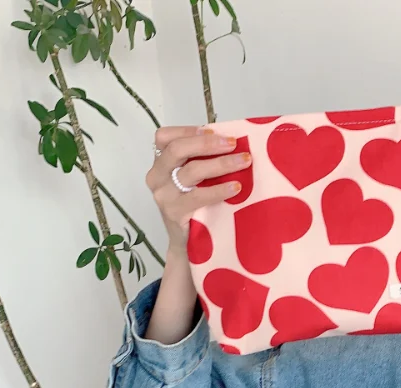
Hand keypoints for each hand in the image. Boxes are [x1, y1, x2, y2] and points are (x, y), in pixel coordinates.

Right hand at [145, 126, 249, 255]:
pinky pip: (199, 196)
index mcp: (160, 165)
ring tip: (244, 162)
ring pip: (191, 171)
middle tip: (234, 144)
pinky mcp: (174, 213)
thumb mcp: (193, 181)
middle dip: (207, 143)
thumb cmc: (194, 209)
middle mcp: (156, 178)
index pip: (165, 137)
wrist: (187, 246)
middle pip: (177, 150)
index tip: (215, 130)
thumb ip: (200, 161)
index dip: (189, 130)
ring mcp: (164, 196)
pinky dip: (220, 189)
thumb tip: (230, 140)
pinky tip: (236, 187)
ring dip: (220, 163)